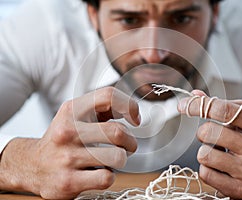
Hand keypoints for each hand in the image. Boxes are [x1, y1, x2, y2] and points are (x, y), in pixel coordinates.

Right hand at [0, 87, 139, 198]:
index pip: (108, 96)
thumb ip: (102, 109)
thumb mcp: (75, 116)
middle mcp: (67, 130)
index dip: (129, 106)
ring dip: (121, 160)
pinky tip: (100, 173)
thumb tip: (132, 111)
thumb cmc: (63, 139)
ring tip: (112, 160)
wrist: (31, 165)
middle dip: (131, 142)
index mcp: (72, 110)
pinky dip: (109, 177)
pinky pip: (107, 178)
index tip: (135, 120)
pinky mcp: (68, 181)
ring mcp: (67, 157)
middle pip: (118, 131)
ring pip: (117, 156)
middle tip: (127, 146)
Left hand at [178, 90, 241, 198]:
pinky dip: (207, 168)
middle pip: (208, 132)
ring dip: (205, 151)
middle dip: (204, 132)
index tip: (183, 105)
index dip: (197, 105)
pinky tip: (221, 166)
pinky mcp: (240, 190)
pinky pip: (205, 174)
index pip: (221, 110)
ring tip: (220, 152)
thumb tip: (193, 96)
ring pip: (203, 155)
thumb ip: (220, 104)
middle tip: (214, 136)